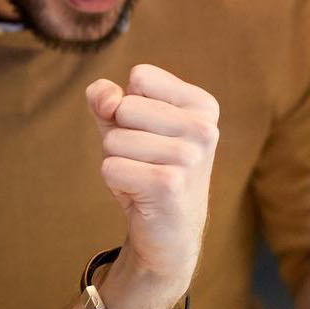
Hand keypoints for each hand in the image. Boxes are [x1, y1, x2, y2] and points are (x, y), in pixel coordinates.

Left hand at [85, 65, 219, 308]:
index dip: (129, 105)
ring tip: (143, 178)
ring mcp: (190, 157)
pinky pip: (111, 167)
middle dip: (120, 135)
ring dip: (117, 161)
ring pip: (115, 140)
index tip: (151, 133)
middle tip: (145, 161)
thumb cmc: (148, 167)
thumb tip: (105, 99)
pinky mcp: (169, 185)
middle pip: (124, 107)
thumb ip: (107, 97)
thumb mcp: (126, 124)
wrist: (169, 231)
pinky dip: (115, 182)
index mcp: (202, 105)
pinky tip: (140, 195)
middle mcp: (204, 128)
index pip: (140, 77)